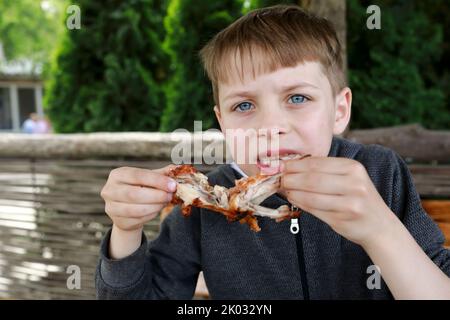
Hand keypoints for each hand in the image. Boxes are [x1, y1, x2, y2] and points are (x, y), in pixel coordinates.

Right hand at [100, 165, 177, 231]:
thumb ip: (162, 173)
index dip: (157, 181)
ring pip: (137, 209)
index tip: (172, 185)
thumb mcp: (148, 178)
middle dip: (157, 195)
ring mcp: (111, 207)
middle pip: (135, 194)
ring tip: (165, 202)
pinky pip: (138, 220)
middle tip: (170, 195)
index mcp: (117, 174)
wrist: (127, 209)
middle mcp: (110, 190)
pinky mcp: (118, 221)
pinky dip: (151, 215)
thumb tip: (178, 168)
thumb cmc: (139, 188)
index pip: (138, 175)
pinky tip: (157, 209)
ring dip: (155, 206)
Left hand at [280, 157, 396, 246]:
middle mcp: (354, 183)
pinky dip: (300, 203)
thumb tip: (291, 167)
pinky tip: (294, 199)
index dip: (296, 165)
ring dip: (293, 192)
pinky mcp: (343, 219)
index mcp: (353, 168)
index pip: (317, 163)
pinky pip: (314, 209)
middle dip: (291, 178)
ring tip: (285, 189)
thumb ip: (324, 172)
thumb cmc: (358, 199)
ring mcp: (349, 202)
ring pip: (311, 195)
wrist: (379, 226)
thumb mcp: (349, 178)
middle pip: (312, 178)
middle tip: (280, 179)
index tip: (282, 166)